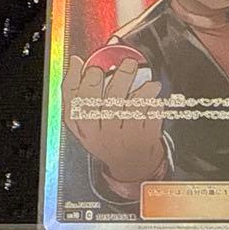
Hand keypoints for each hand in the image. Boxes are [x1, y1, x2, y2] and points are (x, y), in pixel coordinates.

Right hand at [61, 54, 166, 186]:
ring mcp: (126, 138)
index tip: (94, 69)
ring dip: (142, 91)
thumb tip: (75, 62)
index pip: (79, 104)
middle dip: (119, 80)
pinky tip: (154, 95)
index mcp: (86, 129)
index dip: (86, 83)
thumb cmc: (105, 138)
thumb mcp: (83, 124)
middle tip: (128, 64)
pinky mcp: (145, 140)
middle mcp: (104, 135)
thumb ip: (74, 94)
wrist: (130, 166)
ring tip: (148, 81)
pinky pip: (151, 117)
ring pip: (133, 110)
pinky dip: (154, 104)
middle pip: (109, 104)